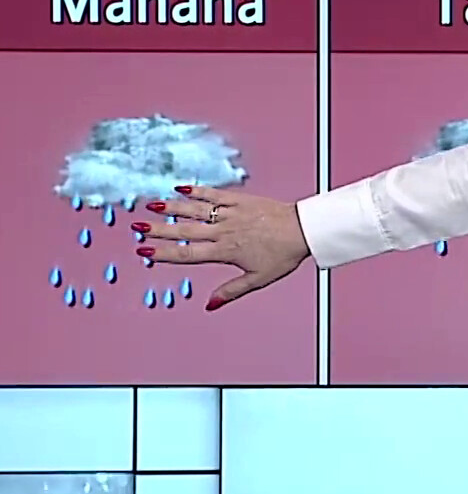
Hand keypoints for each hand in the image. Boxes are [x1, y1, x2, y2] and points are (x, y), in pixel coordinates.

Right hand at [132, 185, 310, 310]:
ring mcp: (232, 213)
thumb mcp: (258, 279)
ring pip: (196, 210)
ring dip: (173, 208)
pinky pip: (215, 194)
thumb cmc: (284, 254)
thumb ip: (231, 291)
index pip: (188, 254)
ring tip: (151, 206)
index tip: (145, 252)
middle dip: (159, 230)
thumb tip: (209, 305)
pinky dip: (198, 191)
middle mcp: (225, 231)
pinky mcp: (241, 199)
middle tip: (137, 228)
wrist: (303, 230)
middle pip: (185, 230)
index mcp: (226, 252)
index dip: (165, 254)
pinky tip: (181, 188)